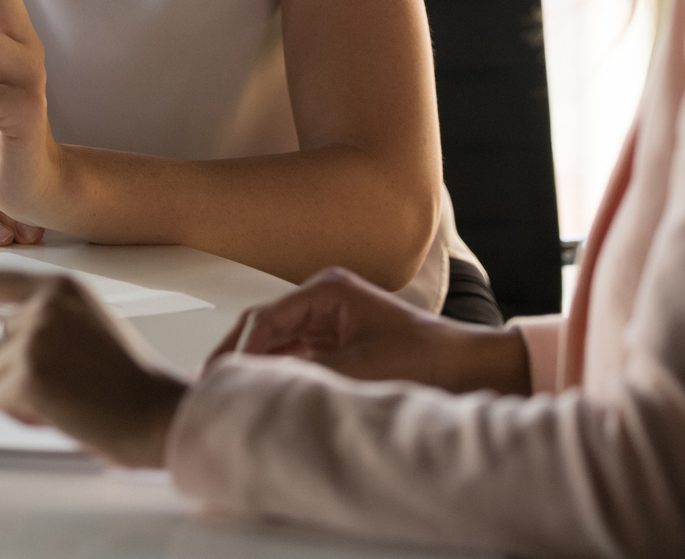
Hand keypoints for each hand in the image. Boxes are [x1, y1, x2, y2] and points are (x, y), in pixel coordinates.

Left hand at [0, 270, 186, 467]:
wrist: (153, 410)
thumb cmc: (124, 375)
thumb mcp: (80, 326)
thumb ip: (30, 317)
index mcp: (60, 285)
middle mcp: (43, 304)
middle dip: (7, 369)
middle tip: (53, 386)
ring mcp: (34, 338)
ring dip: (18, 394)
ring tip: (66, 397)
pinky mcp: (28, 374)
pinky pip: (0, 399)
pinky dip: (22, 413)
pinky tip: (61, 411)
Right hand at [211, 266, 531, 393]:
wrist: (471, 368)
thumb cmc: (427, 357)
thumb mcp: (357, 368)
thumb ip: (304, 375)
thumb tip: (262, 389)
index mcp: (327, 290)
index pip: (265, 318)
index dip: (238, 351)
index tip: (219, 377)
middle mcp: (326, 299)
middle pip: (266, 326)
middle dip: (240, 356)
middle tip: (213, 386)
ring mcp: (333, 320)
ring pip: (279, 342)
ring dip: (259, 365)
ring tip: (234, 392)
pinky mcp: (342, 342)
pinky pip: (298, 355)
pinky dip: (280, 372)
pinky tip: (267, 393)